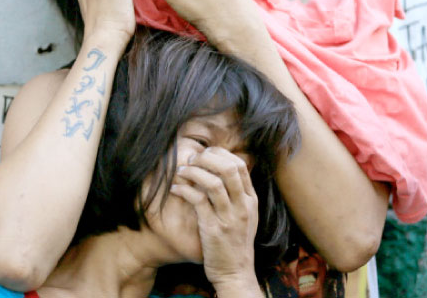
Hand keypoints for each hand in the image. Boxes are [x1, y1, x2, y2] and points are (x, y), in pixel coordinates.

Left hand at [170, 147, 258, 289]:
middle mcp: (243, 206)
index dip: (220, 154)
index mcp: (250, 200)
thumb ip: (237, 194)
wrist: (235, 273)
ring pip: (213, 182)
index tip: (205, 154)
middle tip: (192, 159)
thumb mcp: (244, 216)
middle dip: (207, 158)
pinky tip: (175, 189)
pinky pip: (198, 200)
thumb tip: (220, 169)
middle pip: (228, 168)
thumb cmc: (234, 242)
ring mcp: (229, 217)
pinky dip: (184, 190)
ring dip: (194, 172)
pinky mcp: (213, 229)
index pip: (239, 165)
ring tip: (181, 172)